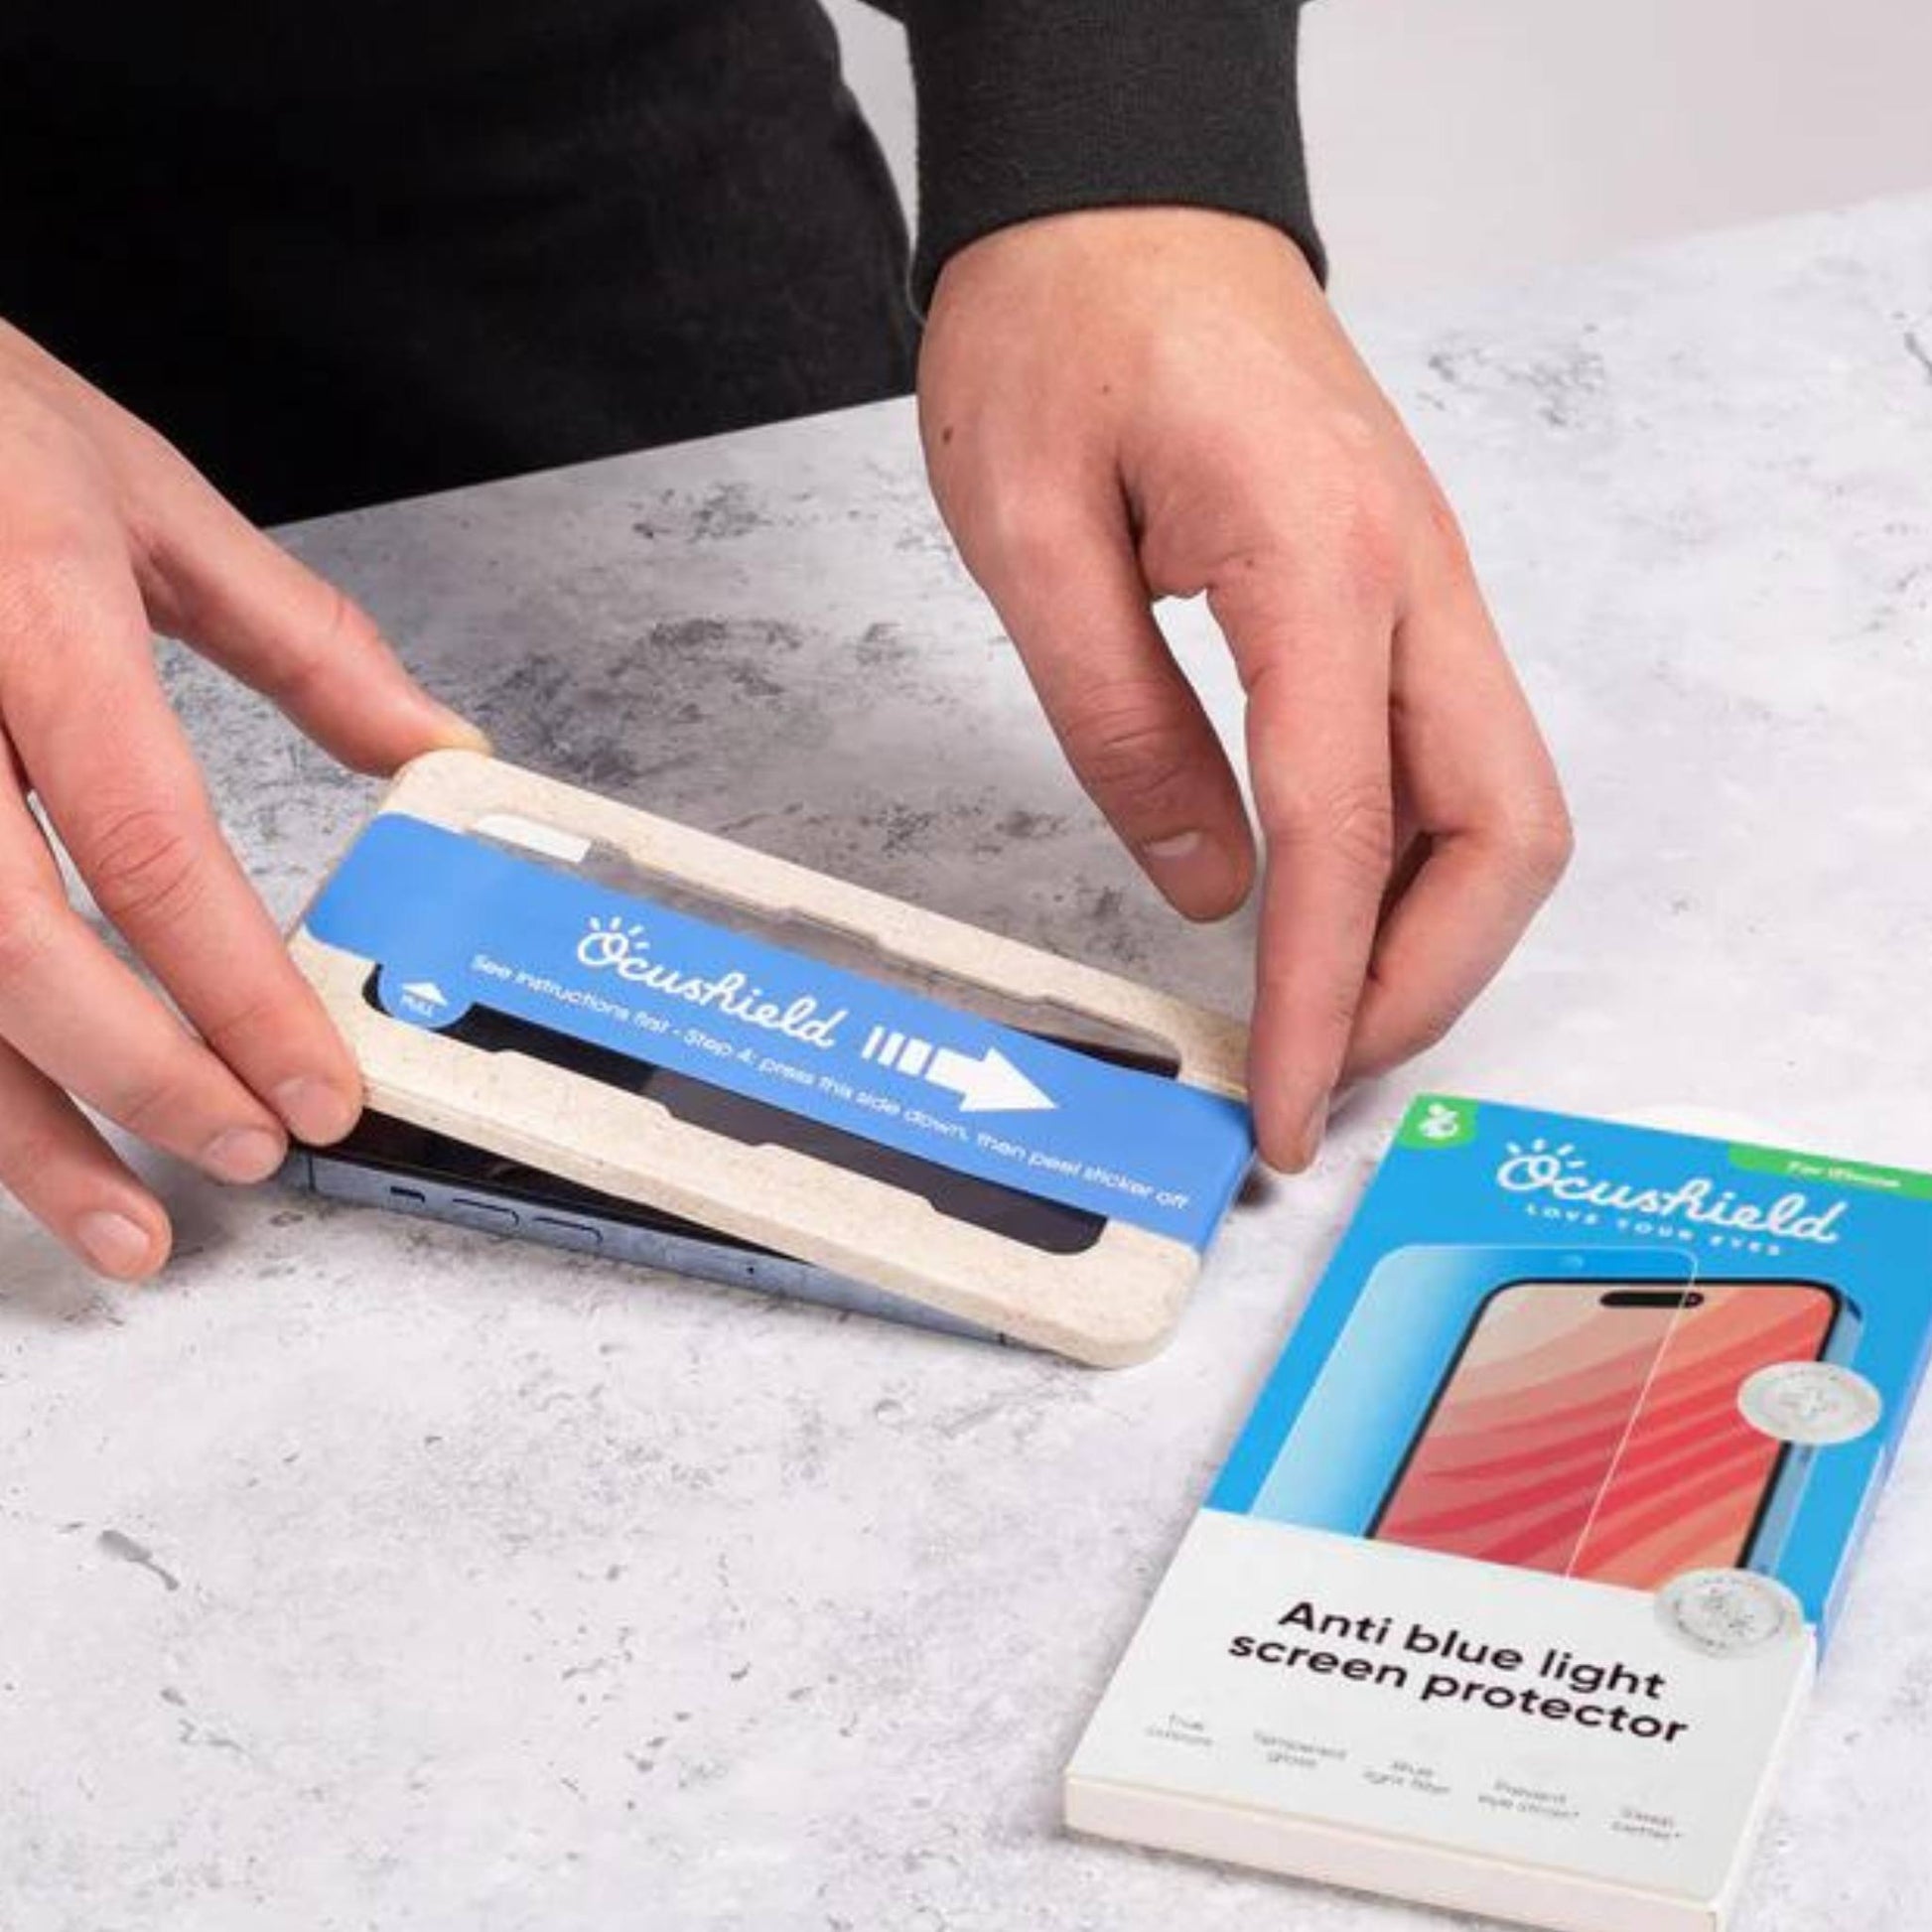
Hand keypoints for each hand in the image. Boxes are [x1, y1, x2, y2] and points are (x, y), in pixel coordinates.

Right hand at [0, 320, 483, 1276]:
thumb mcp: (150, 501)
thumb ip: (305, 642)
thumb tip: (437, 750)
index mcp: (36, 620)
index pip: (151, 845)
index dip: (236, 990)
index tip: (315, 1088)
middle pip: (16, 945)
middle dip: (138, 1078)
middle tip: (244, 1160)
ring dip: (21, 1131)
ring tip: (126, 1228)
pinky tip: (21, 1137)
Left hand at [918, 208, 1570, 1168]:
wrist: (1123, 204)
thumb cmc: (1059, 330)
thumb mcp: (1030, 535)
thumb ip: (1120, 724)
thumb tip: (1212, 891)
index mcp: (1320, 562)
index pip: (1347, 834)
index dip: (1321, 996)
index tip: (1282, 1108)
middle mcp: (1417, 577)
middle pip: (1505, 833)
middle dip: (1424, 985)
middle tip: (1314, 1074)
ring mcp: (1430, 581)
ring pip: (1500, 802)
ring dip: (1431, 930)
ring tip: (1318, 1015)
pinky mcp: (1405, 588)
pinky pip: (1452, 754)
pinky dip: (1411, 859)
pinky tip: (1327, 907)